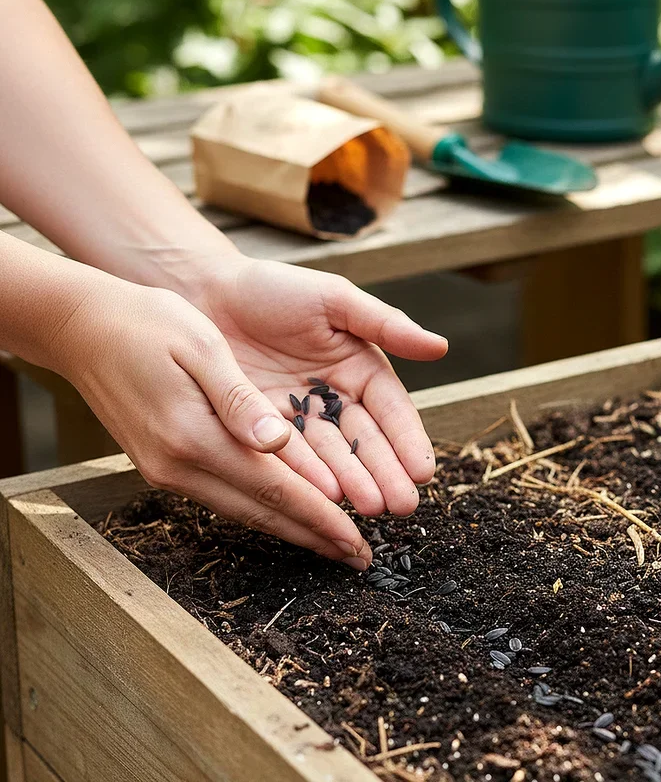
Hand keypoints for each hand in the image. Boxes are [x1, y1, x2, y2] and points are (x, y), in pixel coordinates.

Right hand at [55, 275, 372, 568]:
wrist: (80, 328)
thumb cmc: (147, 324)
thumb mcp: (201, 346)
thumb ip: (240, 399)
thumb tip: (279, 441)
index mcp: (195, 436)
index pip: (274, 489)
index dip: (320, 518)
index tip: (356, 541)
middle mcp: (179, 465)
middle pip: (261, 513)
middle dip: (313, 538)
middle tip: (358, 559)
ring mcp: (167, 470)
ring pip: (242, 511)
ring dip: (290, 530)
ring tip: (331, 543)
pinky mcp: (163, 464)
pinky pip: (223, 497)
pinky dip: (262, 509)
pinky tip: (285, 512)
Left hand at [183, 256, 448, 517]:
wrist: (206, 292)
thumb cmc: (275, 288)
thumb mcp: (335, 299)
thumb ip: (385, 324)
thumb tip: (441, 347)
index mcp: (359, 370)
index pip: (391, 410)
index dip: (407, 440)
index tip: (423, 470)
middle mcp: (334, 400)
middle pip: (365, 441)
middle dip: (385, 473)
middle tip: (402, 505)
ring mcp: (299, 419)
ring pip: (330, 456)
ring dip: (352, 483)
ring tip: (370, 507)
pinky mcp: (261, 431)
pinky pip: (287, 455)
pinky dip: (307, 476)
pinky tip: (324, 498)